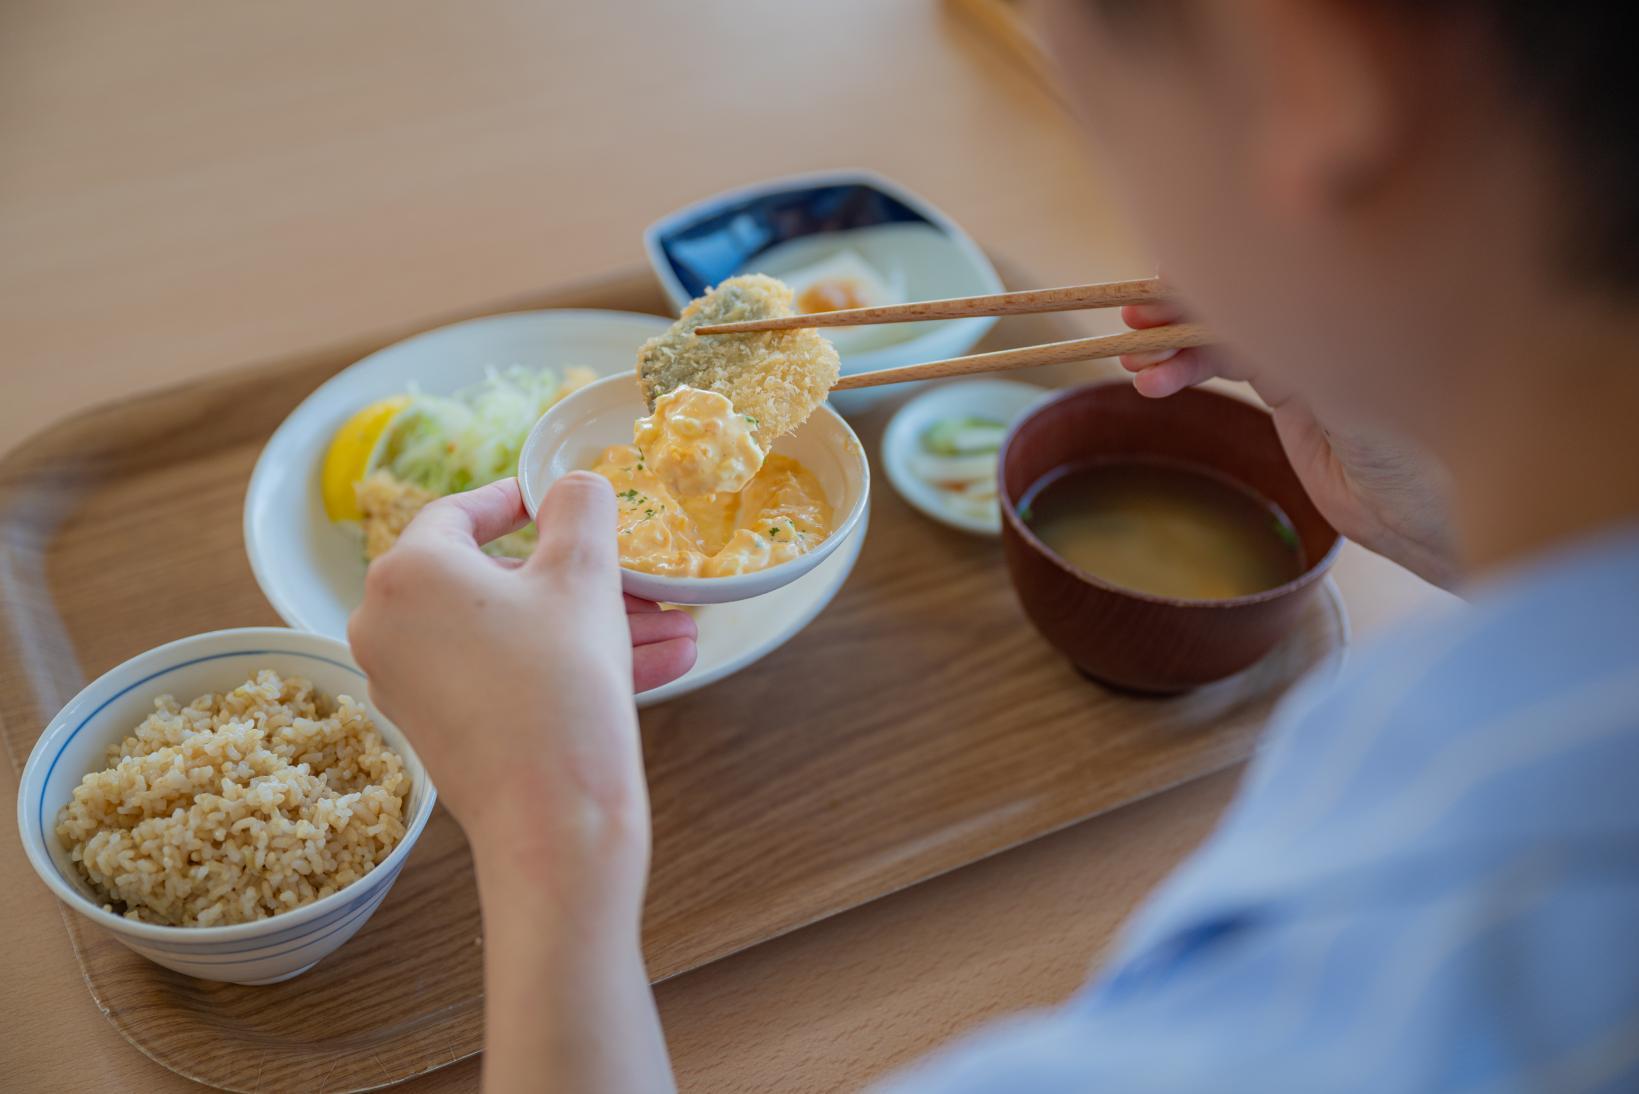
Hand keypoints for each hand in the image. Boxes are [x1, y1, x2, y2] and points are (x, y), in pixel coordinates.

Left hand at [347, 474, 695, 854]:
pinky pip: (505, 676)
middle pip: (497, 581)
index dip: (521, 501)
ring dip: (592, 627)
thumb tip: (574, 486)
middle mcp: (387, 626)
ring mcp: (408, 684)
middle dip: (583, 581)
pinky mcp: (438, 730)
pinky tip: (654, 665)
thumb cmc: (561, 685)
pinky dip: (565, 665)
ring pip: (512, 634)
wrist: (554, 823)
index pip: (461, 512)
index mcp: (406, 573)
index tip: (562, 502)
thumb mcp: (583, 576)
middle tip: (641, 582)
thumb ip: (580, 508)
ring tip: (675, 632)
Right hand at [1121, 299, 1458, 587]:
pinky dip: (1188, 371)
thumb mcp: (1337, 369)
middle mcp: (1330, 311)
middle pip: (1242, 293)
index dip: (1212, 267)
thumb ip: (1279, 325)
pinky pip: (1232, 366)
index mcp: (1352, 293)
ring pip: (1228, 332)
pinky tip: (1152, 383)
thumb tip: (1222, 277)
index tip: (1161, 274)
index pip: (1267, 265)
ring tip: (1130, 360)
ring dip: (1175, 345)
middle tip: (1131, 318)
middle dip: (1181, 304)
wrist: (1426, 509)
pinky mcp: (1296, 394)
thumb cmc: (1409, 428)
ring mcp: (1311, 351)